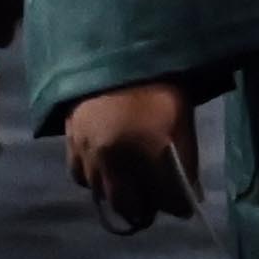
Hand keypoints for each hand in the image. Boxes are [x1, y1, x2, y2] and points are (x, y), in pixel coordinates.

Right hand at [61, 81, 200, 229]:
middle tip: (152, 203)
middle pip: (126, 203)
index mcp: (145, 151)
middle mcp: (111, 159)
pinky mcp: (70, 139)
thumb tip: (188, 192)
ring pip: (100, 192)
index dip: (177, 206)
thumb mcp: (181, 121)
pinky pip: (79, 173)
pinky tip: (104, 170)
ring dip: (117, 195)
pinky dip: (93, 178)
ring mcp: (87, 150)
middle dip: (142, 208)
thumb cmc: (158, 86)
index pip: (166, 198)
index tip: (181, 207)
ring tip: (129, 188)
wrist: (119, 50)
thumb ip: (185, 159)